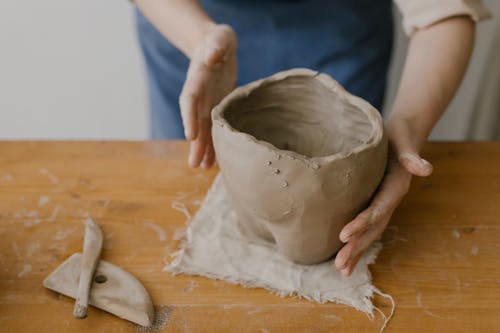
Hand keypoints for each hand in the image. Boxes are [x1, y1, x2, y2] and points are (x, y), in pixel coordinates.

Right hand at [179, 24, 236, 168]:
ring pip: (204, 129)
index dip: (189, 117)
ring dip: (204, 148)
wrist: (216, 45)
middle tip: (194, 164)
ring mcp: (207, 102)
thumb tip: (212, 57)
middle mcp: (199, 95)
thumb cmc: (219, 40)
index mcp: (197, 78)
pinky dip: (215, 142)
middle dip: (195, 143)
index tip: (190, 135)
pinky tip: (216, 159)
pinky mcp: (216, 107)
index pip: (190, 100)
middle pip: (195, 121)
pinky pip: (214, 127)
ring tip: (204, 168)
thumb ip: (216, 46)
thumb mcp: (220, 37)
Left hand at [334, 119, 433, 275]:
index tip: (343, 235)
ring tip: (342, 270)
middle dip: (357, 247)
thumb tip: (425, 168)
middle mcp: (390, 200)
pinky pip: (367, 226)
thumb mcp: (403, 141)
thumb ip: (411, 155)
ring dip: (357, 251)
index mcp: (395, 187)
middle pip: (373, 228)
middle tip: (340, 265)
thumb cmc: (398, 136)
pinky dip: (357, 242)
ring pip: (371, 232)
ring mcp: (383, 204)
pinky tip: (344, 255)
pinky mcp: (375, 204)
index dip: (362, 223)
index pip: (377, 209)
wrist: (402, 136)